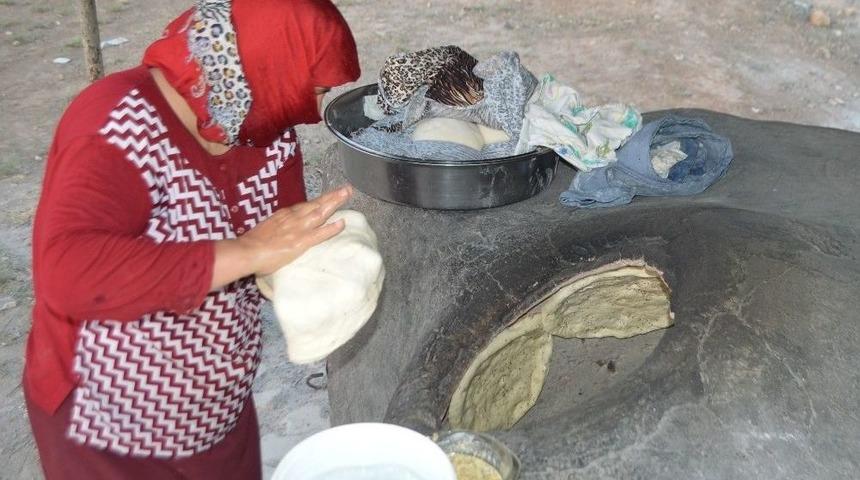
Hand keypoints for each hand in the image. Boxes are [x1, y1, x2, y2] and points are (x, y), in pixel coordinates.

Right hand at [210, 185, 352, 289]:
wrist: (246, 251)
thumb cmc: (252, 244)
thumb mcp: (267, 229)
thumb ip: (278, 227)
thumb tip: (282, 231)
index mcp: (285, 215)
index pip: (306, 206)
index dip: (320, 201)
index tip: (329, 196)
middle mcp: (293, 217)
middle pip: (316, 204)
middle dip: (332, 196)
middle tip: (346, 189)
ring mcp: (298, 228)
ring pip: (321, 212)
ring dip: (335, 203)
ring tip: (347, 195)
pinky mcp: (300, 241)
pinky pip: (319, 233)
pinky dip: (332, 228)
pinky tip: (342, 223)